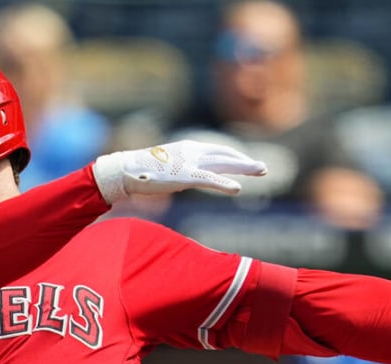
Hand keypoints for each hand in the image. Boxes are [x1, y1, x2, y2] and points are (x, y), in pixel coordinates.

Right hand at [92, 140, 267, 204]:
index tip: (247, 163)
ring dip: (244, 168)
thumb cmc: (142, 171)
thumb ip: (179, 169)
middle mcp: (193, 151)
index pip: (218, 151)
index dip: (235, 157)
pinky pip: (209, 180)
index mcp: (189, 148)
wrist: (126, 169)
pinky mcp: (184, 176)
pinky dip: (224, 183)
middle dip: (245, 162)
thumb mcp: (166, 167)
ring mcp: (189, 162)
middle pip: (225, 155)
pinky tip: (237, 189)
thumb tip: (181, 176)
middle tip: (264, 168)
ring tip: (262, 172)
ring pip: (223, 163)